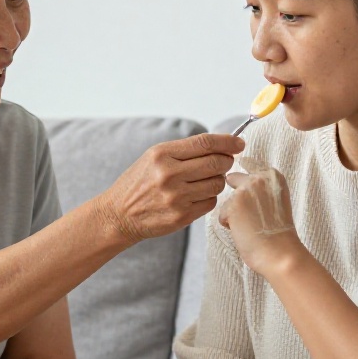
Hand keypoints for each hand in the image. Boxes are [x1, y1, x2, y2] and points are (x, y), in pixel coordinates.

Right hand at [97, 134, 243, 244]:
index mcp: (162, 155)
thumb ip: (184, 150)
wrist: (118, 215)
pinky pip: (211, 203)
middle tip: (225, 162)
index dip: (227, 141)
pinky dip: (209, 197)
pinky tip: (196, 196)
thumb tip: (222, 145)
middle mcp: (169, 175)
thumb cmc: (139, 183)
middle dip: (226, 161)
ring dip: (218, 180)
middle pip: (216, 163)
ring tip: (205, 180)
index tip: (238, 143)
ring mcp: (176, 198)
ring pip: (217, 184)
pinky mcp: (181, 217)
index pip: (205, 143)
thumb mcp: (153, 158)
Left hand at [217, 155, 306, 275]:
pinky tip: (246, 231)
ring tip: (253, 226)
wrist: (280, 253)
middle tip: (254, 216)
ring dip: (234, 215)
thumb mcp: (274, 198)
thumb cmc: (277, 231)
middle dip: (237, 197)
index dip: (246, 184)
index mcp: (273, 174)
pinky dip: (230, 226)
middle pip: (232, 179)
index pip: (248, 166)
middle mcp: (259, 177)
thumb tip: (229, 177)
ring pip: (227, 201)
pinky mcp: (233, 205)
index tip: (257, 202)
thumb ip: (258, 186)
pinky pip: (222, 215)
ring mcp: (245, 190)